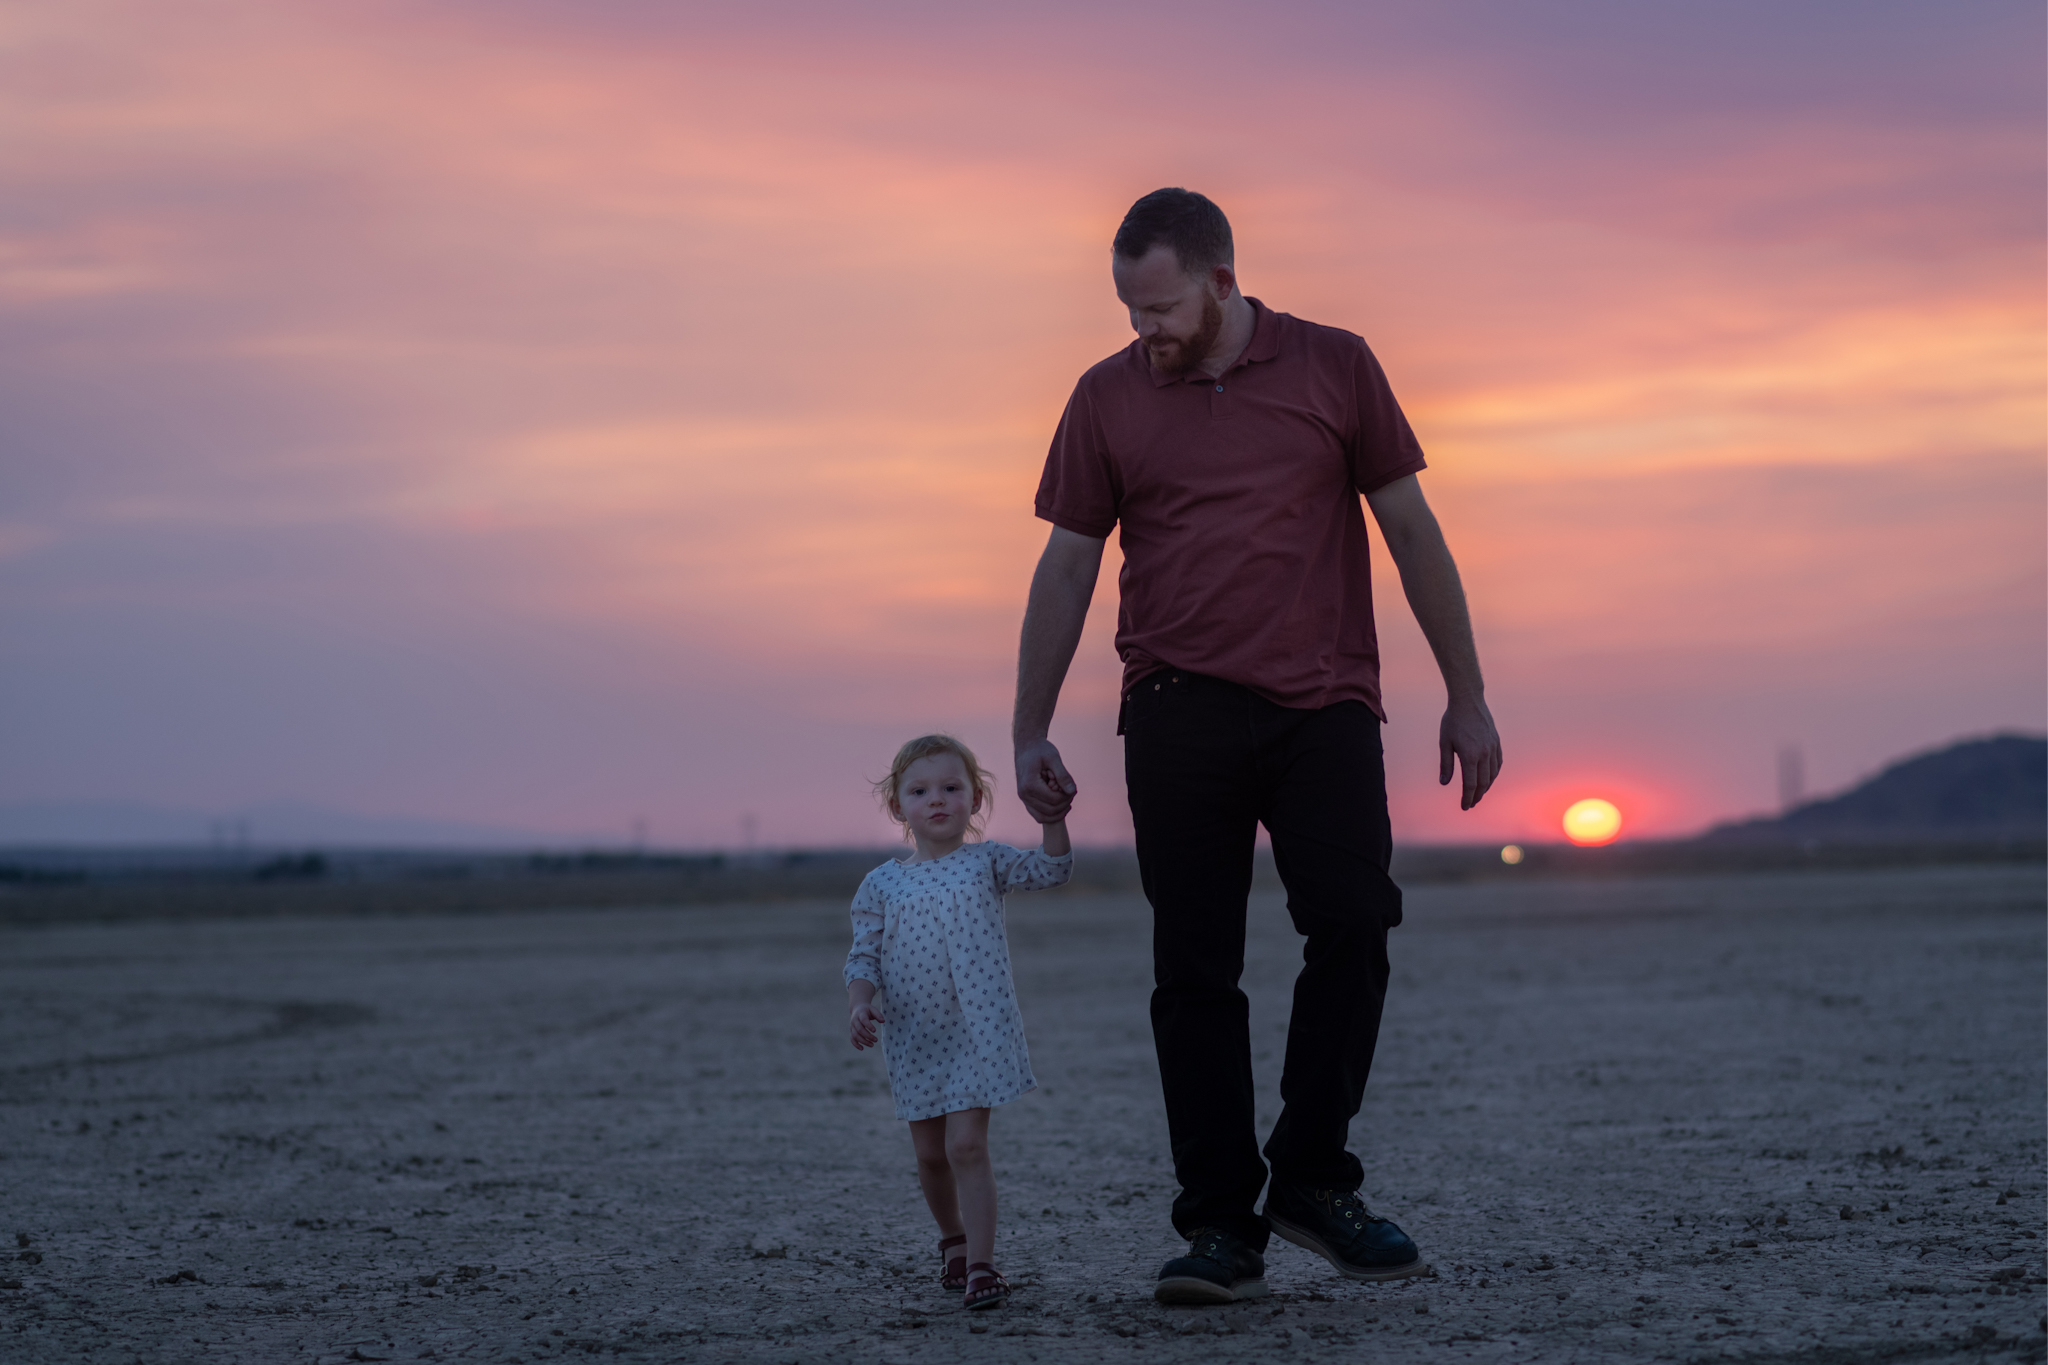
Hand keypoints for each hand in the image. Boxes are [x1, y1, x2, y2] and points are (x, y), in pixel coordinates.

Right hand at [849, 1001, 884, 1050]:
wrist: (857, 1008)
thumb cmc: (867, 1010)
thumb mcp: (873, 1009)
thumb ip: (878, 1015)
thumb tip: (883, 1021)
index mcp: (860, 1014)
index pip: (863, 1020)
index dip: (868, 1025)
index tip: (875, 1031)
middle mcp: (854, 1020)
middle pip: (859, 1029)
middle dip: (867, 1036)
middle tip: (876, 1040)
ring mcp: (852, 1026)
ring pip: (855, 1035)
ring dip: (863, 1041)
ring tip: (872, 1045)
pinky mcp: (851, 1031)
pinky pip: (852, 1039)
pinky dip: (856, 1044)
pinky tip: (862, 1048)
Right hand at [1014, 737, 1076, 821]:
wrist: (1026, 746)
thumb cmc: (1040, 749)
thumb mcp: (1053, 758)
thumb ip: (1063, 775)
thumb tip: (1073, 791)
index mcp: (1029, 784)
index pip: (1054, 800)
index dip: (1068, 795)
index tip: (1072, 785)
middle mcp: (1024, 795)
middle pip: (1050, 811)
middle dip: (1064, 803)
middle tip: (1070, 790)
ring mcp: (1023, 799)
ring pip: (1043, 818)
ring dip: (1059, 811)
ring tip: (1067, 797)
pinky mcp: (1026, 800)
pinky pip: (1038, 815)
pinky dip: (1051, 814)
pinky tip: (1062, 804)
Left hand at [1439, 695, 1501, 809]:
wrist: (1468, 701)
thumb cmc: (1452, 721)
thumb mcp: (1445, 743)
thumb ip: (1446, 764)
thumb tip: (1444, 783)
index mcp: (1470, 755)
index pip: (1470, 784)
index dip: (1467, 798)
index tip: (1465, 807)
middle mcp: (1484, 754)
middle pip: (1483, 783)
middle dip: (1477, 796)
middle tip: (1471, 804)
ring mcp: (1493, 748)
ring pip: (1492, 774)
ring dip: (1486, 787)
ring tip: (1478, 794)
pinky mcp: (1496, 742)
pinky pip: (1498, 763)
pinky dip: (1493, 774)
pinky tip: (1488, 778)